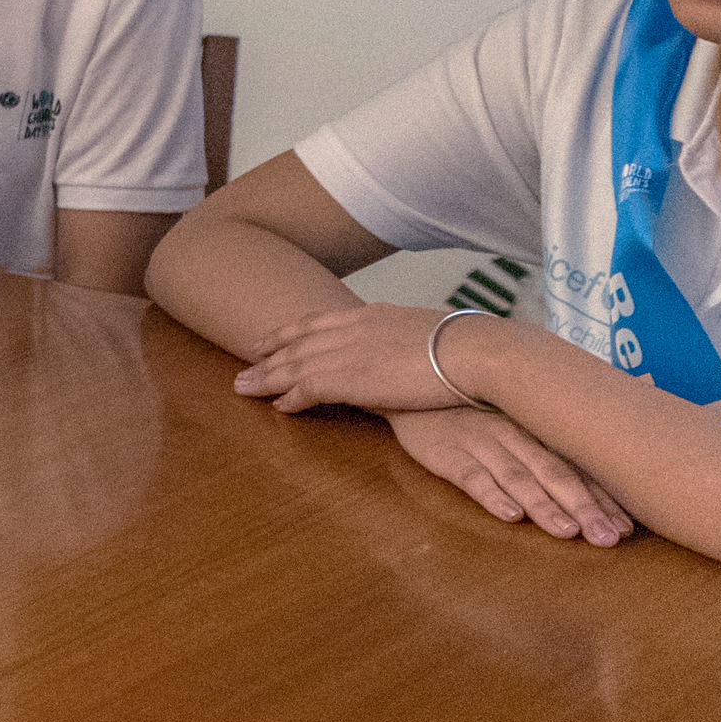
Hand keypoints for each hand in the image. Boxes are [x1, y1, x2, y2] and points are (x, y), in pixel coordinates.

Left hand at [234, 300, 471, 419]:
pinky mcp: (350, 378)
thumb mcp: (431, 332)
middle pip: (297, 341)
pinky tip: (278, 407)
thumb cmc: (471, 347)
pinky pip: (308, 389)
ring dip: (267, 377)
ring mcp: (349, 351)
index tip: (271, 339)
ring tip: (243, 388)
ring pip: (294, 364)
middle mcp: (354, 328)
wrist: (477, 352)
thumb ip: (409, 338)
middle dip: (268, 354)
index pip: (319, 322)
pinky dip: (291, 398)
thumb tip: (416, 348)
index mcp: (372, 314)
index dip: (291, 332)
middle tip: (245, 363)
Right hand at [388, 409, 632, 543]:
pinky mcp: (446, 453)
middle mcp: (513, 435)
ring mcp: (479, 443)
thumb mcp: (512, 415)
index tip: (627, 527)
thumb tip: (610, 446)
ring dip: (544, 505)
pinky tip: (510, 515)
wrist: (412, 388)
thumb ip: (552, 438)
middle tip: (608, 538)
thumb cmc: (469, 410)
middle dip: (585, 507)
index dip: (602, 497)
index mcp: (534, 430)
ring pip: (518, 476)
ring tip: (567, 532)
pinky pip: (471, 476)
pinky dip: (491, 495)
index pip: (576, 466)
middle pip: (555, 473)